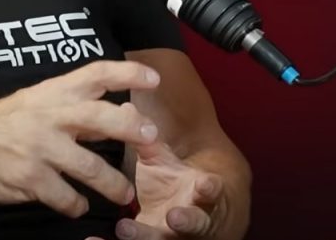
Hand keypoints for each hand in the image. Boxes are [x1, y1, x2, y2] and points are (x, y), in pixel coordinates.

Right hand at [0, 60, 161, 217]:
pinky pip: (67, 197)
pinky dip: (78, 205)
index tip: (153, 78)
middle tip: (151, 139)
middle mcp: (50, 116)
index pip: (95, 73)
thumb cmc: (6, 122)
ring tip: (125, 193)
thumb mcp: (39, 102)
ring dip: (114, 184)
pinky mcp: (31, 179)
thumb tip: (127, 112)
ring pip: (91, 169)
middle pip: (100, 117)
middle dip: (130, 128)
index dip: (127, 73)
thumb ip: (79, 106)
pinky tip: (79, 205)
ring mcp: (41, 149)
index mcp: (53, 92)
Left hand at [94, 140, 229, 238]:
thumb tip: (125, 108)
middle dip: (186, 221)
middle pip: (194, 226)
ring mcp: (175, 239)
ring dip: (146, 238)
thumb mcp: (166, 163)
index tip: (205, 183)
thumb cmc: (176, 185)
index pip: (210, 192)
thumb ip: (148, 142)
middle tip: (173, 216)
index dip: (209, 189)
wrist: (192, 218)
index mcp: (200, 196)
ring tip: (125, 229)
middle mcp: (192, 222)